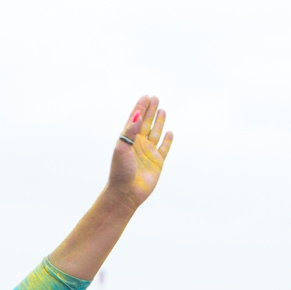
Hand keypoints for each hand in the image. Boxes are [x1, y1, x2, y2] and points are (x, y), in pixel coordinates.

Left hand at [106, 96, 172, 211]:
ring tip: (162, 110)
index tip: (145, 96)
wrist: (125, 193)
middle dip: (150, 110)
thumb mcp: (122, 148)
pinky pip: (164, 148)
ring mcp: (148, 153)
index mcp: (128, 140)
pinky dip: (167, 140)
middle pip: (146, 123)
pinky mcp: (157, 163)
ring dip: (159, 121)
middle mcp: (138, 145)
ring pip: (155, 133)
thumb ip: (130, 131)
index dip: (140, 107)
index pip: (135, 120)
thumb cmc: (120, 172)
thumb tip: (138, 114)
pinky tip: (169, 132)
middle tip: (155, 97)